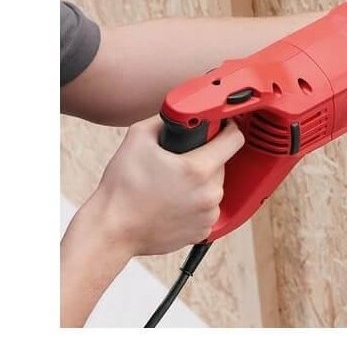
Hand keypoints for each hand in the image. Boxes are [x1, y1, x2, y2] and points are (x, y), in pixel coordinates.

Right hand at [85, 115, 244, 256]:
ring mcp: (208, 215)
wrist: (112, 231)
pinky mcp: (204, 231)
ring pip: (214, 187)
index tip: (221, 128)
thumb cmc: (122, 190)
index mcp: (198, 170)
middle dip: (205, 158)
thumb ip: (163, 118)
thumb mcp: (137, 139)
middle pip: (221, 164)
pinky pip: (207, 208)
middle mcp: (209, 194)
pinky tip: (174, 202)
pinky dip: (196, 203)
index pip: (234, 140)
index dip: (228, 129)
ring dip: (201, 182)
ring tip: (173, 185)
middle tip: (179, 161)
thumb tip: (178, 114)